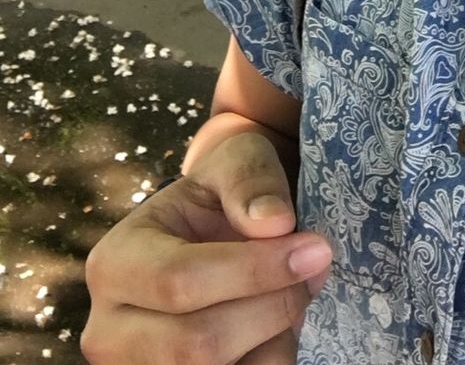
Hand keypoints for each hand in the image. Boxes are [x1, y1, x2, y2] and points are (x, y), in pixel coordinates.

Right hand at [82, 132, 331, 363]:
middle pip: (197, 344)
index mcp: (115, 263)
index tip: (316, 250)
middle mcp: (108, 331)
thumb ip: (251, 181)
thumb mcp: (235, 160)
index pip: (181, 281)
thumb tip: (274, 223)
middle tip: (313, 272)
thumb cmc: (222, 192)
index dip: (255, 272)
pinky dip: (269, 358)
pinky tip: (274, 327)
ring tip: (289, 296)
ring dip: (274, 338)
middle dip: (272, 308)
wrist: (212, 231)